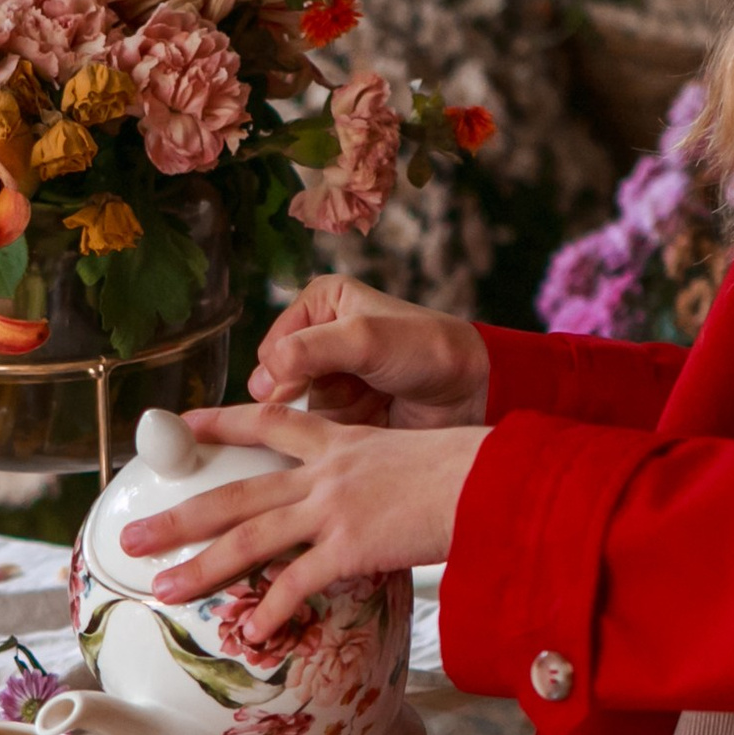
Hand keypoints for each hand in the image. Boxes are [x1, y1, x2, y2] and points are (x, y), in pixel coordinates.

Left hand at [121, 404, 490, 637]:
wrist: (492, 478)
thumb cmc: (468, 470)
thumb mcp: (411, 453)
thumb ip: (377, 473)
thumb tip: (374, 499)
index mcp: (336, 441)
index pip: (263, 422)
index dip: (217, 424)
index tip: (180, 423)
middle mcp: (322, 472)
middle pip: (232, 494)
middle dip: (177, 517)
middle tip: (132, 535)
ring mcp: (332, 508)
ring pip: (248, 539)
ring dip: (200, 568)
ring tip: (161, 589)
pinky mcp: (351, 545)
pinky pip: (297, 583)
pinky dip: (270, 611)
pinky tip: (249, 635)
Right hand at [248, 274, 490, 428]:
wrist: (470, 392)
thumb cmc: (427, 350)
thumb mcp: (364, 338)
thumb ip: (308, 350)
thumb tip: (263, 378)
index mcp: (321, 303)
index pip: (273, 347)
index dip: (285, 370)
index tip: (314, 379)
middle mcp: (321, 338)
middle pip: (280, 382)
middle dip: (308, 395)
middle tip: (346, 391)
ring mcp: (332, 378)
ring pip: (297, 410)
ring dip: (330, 413)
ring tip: (368, 400)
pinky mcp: (343, 411)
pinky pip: (318, 430)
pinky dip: (338, 431)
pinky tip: (368, 418)